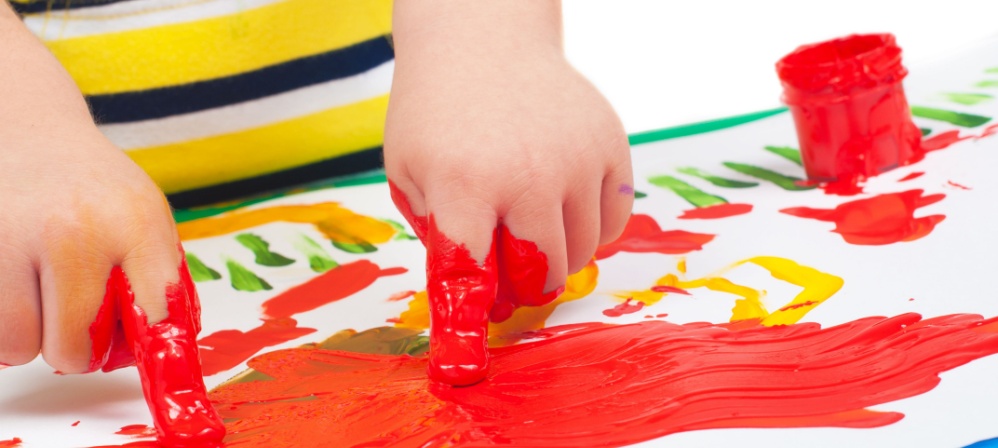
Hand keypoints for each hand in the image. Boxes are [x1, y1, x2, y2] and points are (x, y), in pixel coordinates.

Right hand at [0, 5, 222, 443]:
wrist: (25, 132)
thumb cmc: (96, 189)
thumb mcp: (146, 218)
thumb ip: (160, 282)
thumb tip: (169, 352)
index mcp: (133, 224)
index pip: (153, 312)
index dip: (152, 354)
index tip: (172, 398)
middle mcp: (70, 231)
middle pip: (74, 348)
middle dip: (80, 346)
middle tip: (79, 313)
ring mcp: (9, 239)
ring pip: (20, 347)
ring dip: (32, 337)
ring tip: (41, 293)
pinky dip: (0, 326)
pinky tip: (11, 285)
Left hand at [385, 0, 632, 384]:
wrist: (483, 37)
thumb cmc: (437, 111)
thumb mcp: (410, 172)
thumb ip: (440, 236)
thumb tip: (478, 294)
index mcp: (462, 185)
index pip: (470, 275)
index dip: (467, 323)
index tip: (466, 363)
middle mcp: (527, 176)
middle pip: (539, 275)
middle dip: (519, 289)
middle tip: (504, 271)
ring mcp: (576, 159)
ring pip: (581, 254)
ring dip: (553, 258)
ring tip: (527, 223)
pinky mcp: (610, 146)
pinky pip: (613, 222)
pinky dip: (589, 230)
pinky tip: (560, 203)